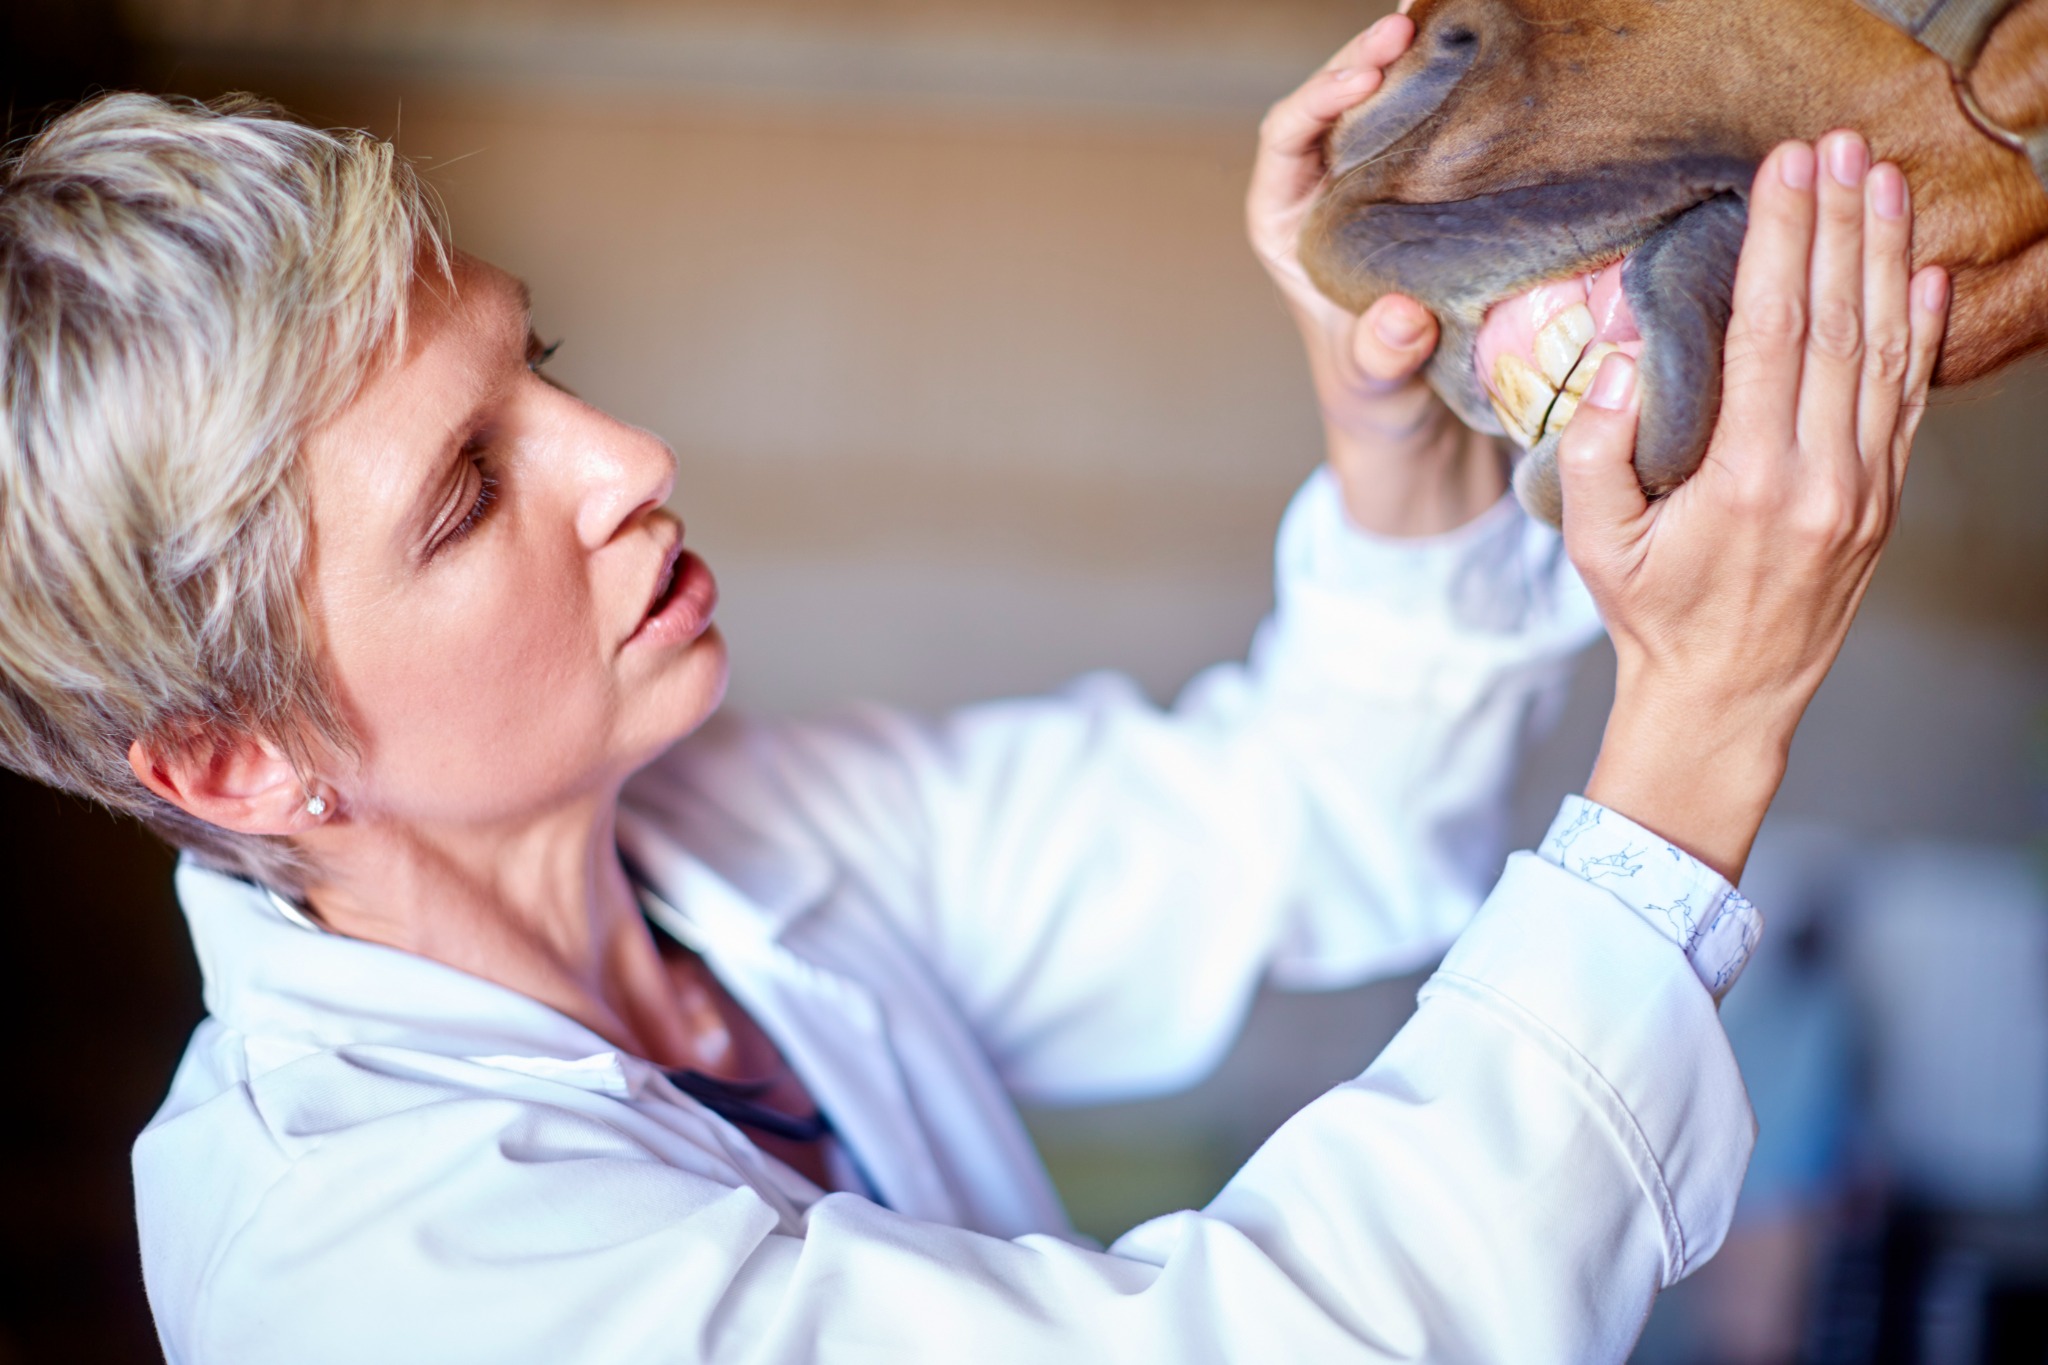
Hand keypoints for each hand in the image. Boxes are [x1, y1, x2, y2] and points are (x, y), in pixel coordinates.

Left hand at [1249, 15, 1506, 534]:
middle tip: (1412, 23)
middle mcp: (1325, 191)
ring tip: (1459, 18)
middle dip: (1371, 57)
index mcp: (1285, 222)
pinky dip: (1460, 94)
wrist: (1424, 422)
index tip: (1361, 78)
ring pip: (1390, 104)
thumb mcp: (1375, 384)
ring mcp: (1378, 185)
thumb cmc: (1380, 401)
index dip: (1319, 98)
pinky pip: (1439, 129)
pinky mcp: (1430, 191)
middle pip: (1338, 101)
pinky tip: (1497, 64)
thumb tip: (1400, 317)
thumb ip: (1380, 354)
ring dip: (1421, 61)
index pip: (1286, 138)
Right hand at [1557, 132, 1948, 880]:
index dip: (1782, 244)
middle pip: (1838, 324)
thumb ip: (1592, 451)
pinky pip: (1909, 399)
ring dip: (1885, 257)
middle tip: (1836, 150)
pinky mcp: (1884, 501)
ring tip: (1881, 182)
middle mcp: (1821, 479)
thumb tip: (1612, 364)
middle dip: (1836, 225)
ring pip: (1885, 351)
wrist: (1726, 701)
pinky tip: (1921, 272)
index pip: (1772, 334)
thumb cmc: (1653, 618)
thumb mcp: (1595, 543)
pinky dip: (1920, 329)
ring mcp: (1864, 490)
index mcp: (1747, 482)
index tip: (1784, 175)